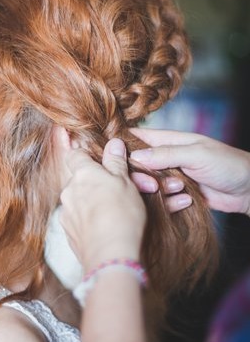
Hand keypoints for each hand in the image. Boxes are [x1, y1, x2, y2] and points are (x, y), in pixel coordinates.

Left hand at [60, 138, 146, 271]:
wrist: (110, 254)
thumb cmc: (121, 214)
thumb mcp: (125, 182)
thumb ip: (116, 162)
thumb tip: (113, 143)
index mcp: (82, 174)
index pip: (75, 155)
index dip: (87, 156)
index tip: (100, 162)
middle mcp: (68, 191)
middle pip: (81, 180)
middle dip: (100, 184)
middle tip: (124, 191)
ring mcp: (66, 212)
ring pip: (82, 201)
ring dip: (97, 203)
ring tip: (121, 212)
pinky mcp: (68, 232)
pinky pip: (81, 220)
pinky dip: (93, 221)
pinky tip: (110, 227)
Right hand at [130, 128, 249, 216]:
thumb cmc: (228, 164)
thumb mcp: (197, 154)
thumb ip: (166, 154)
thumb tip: (135, 155)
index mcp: (167, 140)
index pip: (135, 137)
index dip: (121, 145)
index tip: (113, 158)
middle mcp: (164, 158)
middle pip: (136, 165)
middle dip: (141, 176)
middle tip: (152, 184)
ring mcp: (169, 177)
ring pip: (147, 185)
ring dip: (160, 190)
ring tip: (180, 188)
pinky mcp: (175, 194)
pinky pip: (161, 200)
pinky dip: (170, 203)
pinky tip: (187, 200)